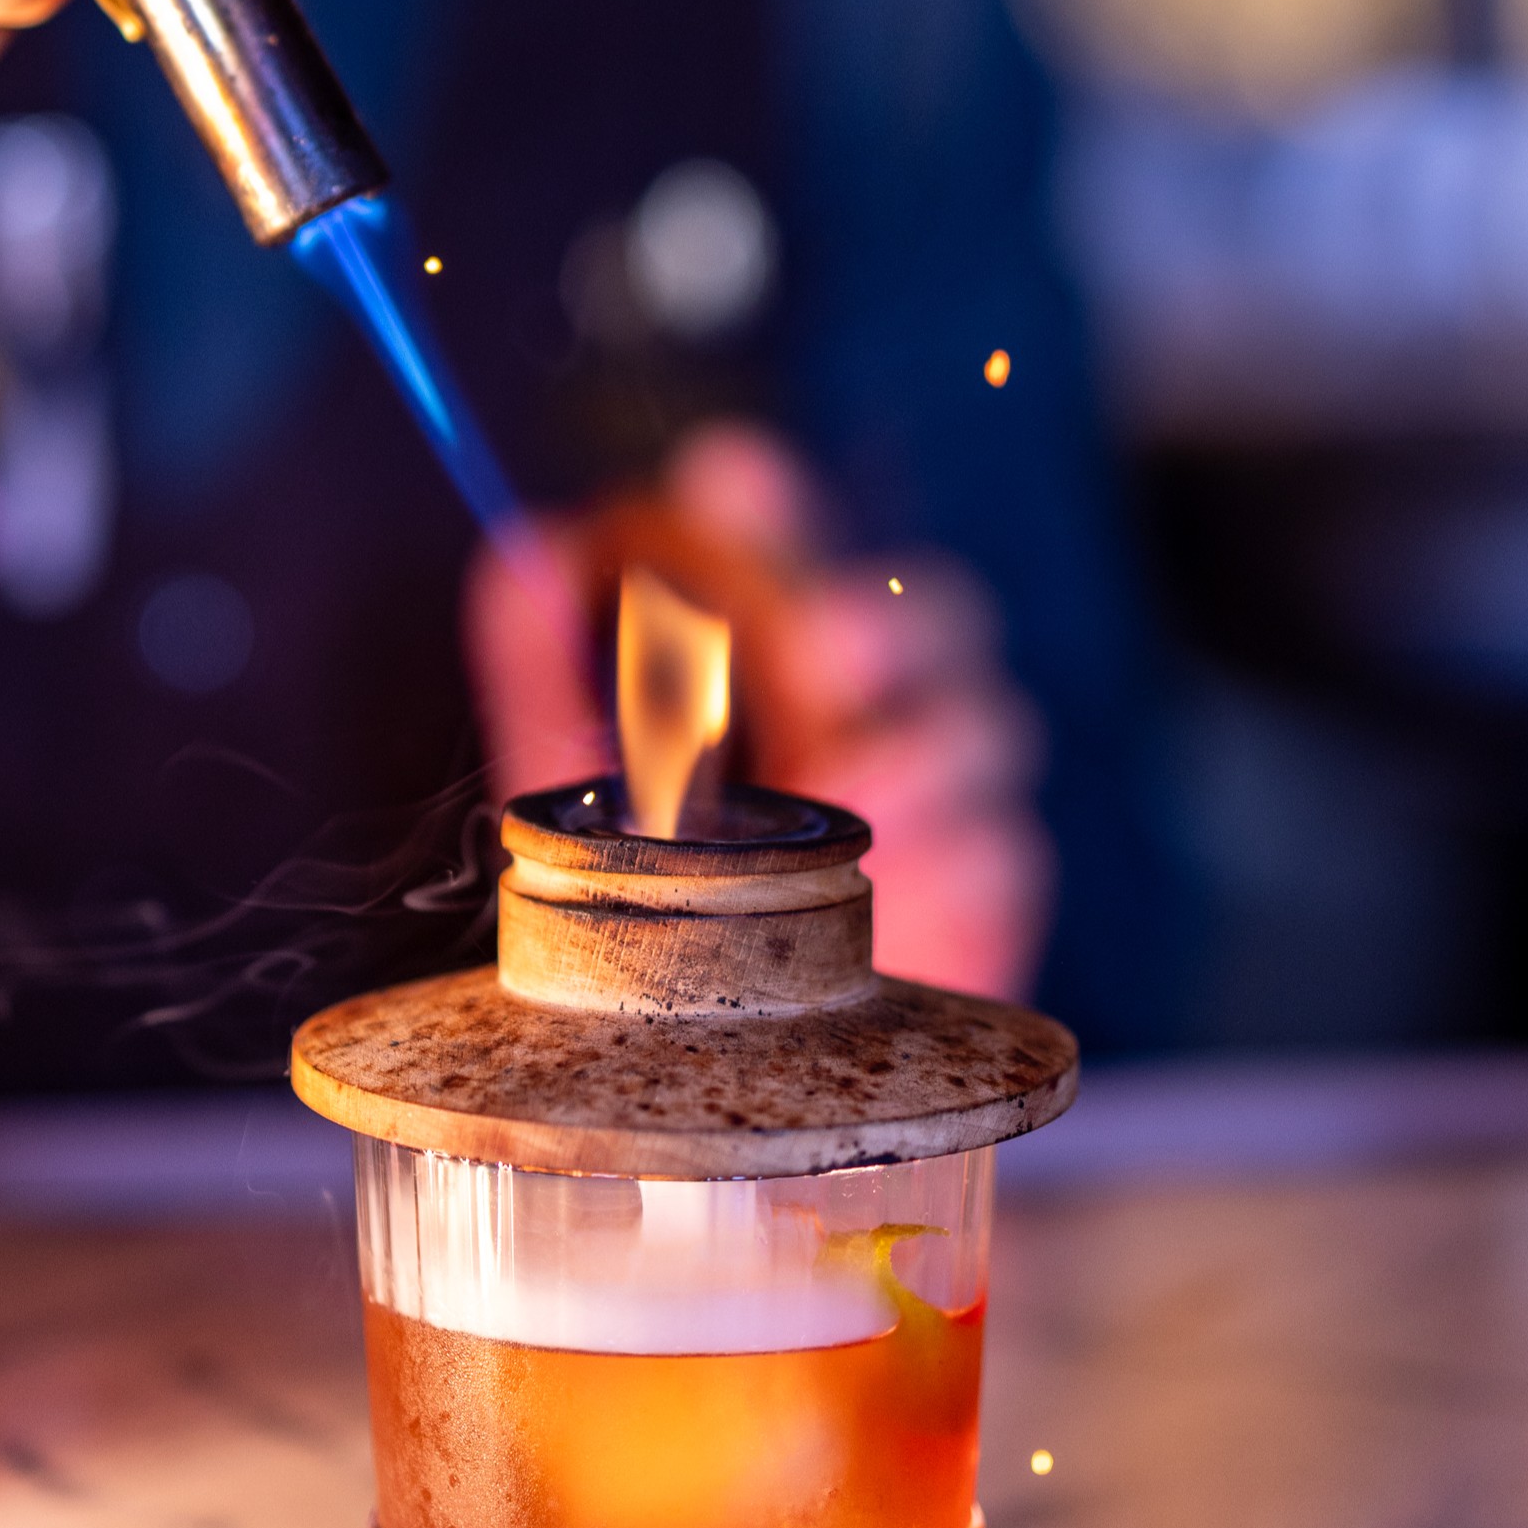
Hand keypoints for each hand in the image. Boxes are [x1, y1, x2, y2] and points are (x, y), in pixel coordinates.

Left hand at [464, 422, 1056, 1002]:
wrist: (716, 1048)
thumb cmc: (653, 897)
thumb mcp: (569, 780)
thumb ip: (541, 665)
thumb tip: (524, 550)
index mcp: (775, 645)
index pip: (789, 536)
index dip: (766, 498)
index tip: (724, 479)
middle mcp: (873, 697)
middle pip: (933, 606)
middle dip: (883, 612)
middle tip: (820, 644)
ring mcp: (943, 787)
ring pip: (988, 719)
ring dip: (922, 744)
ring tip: (848, 785)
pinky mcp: (985, 886)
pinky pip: (1004, 847)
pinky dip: (950, 854)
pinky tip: (893, 877)